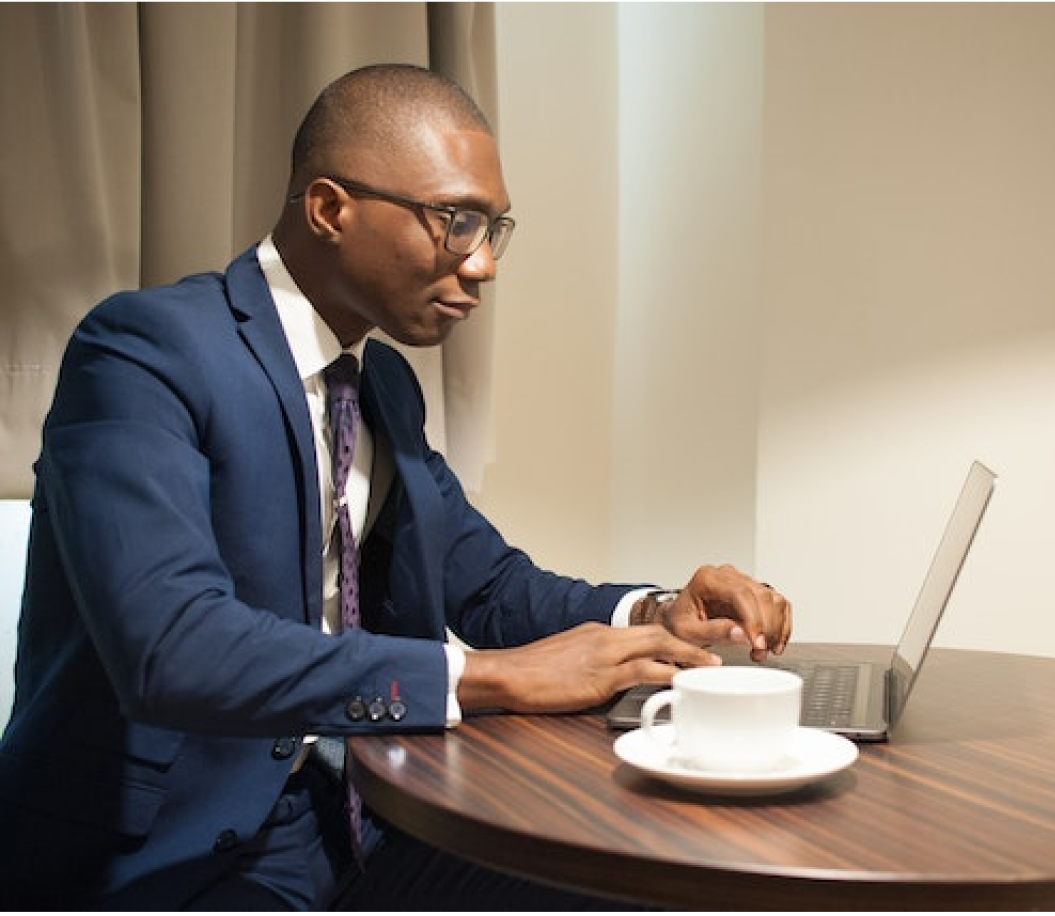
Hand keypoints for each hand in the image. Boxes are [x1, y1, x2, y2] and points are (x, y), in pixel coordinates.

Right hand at [458, 621, 720, 714]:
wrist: (506, 673)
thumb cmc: (532, 671)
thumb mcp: (569, 659)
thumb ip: (596, 664)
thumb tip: (617, 680)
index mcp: (600, 633)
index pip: (647, 632)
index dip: (678, 638)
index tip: (700, 646)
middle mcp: (606, 639)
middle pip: (660, 633)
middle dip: (695, 639)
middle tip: (722, 645)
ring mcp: (603, 656)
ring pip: (657, 648)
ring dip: (689, 656)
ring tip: (712, 667)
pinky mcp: (599, 678)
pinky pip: (640, 673)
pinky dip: (665, 676)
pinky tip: (681, 683)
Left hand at [661, 565, 791, 662]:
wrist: (676, 622)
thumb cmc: (677, 624)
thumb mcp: (687, 632)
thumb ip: (713, 632)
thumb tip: (741, 633)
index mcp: (707, 579)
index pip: (740, 593)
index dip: (753, 619)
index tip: (757, 642)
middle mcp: (726, 576)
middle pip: (760, 596)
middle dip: (766, 628)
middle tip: (760, 652)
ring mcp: (742, 582)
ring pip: (773, 599)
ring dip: (776, 629)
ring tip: (763, 651)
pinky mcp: (753, 593)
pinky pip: (777, 605)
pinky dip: (781, 625)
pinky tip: (775, 643)